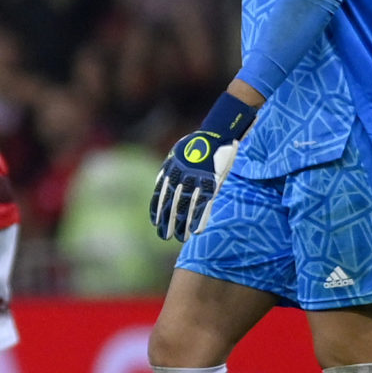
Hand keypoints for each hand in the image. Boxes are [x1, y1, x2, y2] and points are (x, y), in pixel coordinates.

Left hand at [151, 93, 254, 241]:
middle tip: (164, 236)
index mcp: (170, 170)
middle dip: (167, 222)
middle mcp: (181, 177)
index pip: (159, 194)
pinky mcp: (212, 183)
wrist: (216, 134)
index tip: (155, 222)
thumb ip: (169, 170)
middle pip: (171, 204)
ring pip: (187, 207)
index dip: (157, 210)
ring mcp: (197, 181)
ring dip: (183, 224)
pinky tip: (196, 230)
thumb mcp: (176, 155)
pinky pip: (204, 204)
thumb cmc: (197, 145)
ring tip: (179, 238)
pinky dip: (200, 218)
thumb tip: (160, 183)